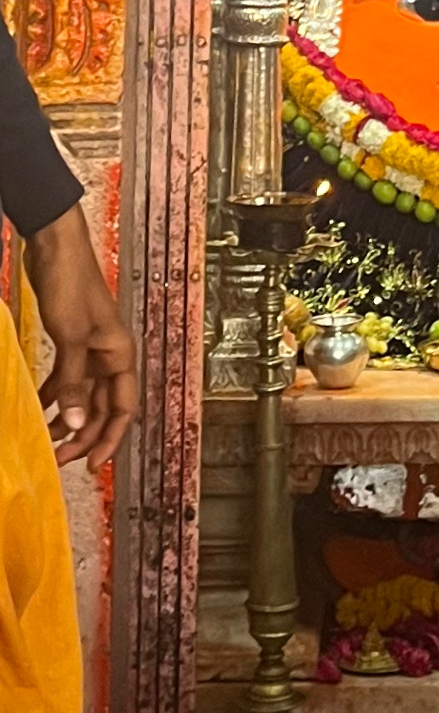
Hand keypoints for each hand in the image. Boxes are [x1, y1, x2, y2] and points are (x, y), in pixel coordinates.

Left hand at [24, 203, 137, 468]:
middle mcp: (109, 355)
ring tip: (46, 439)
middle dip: (82, 435)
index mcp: (119, 355)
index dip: (110, 439)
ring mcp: (89, 348)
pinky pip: (66, 378)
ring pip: (82, 395)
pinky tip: (40, 408)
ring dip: (67, 418)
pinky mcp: (70, 340)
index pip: (123, 408)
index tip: (91, 465)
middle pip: (100, 407)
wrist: (54, 246)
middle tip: (58, 458)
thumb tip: (74, 425)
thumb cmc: (70, 284)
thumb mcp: (70, 338)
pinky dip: (55, 395)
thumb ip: (73, 384)